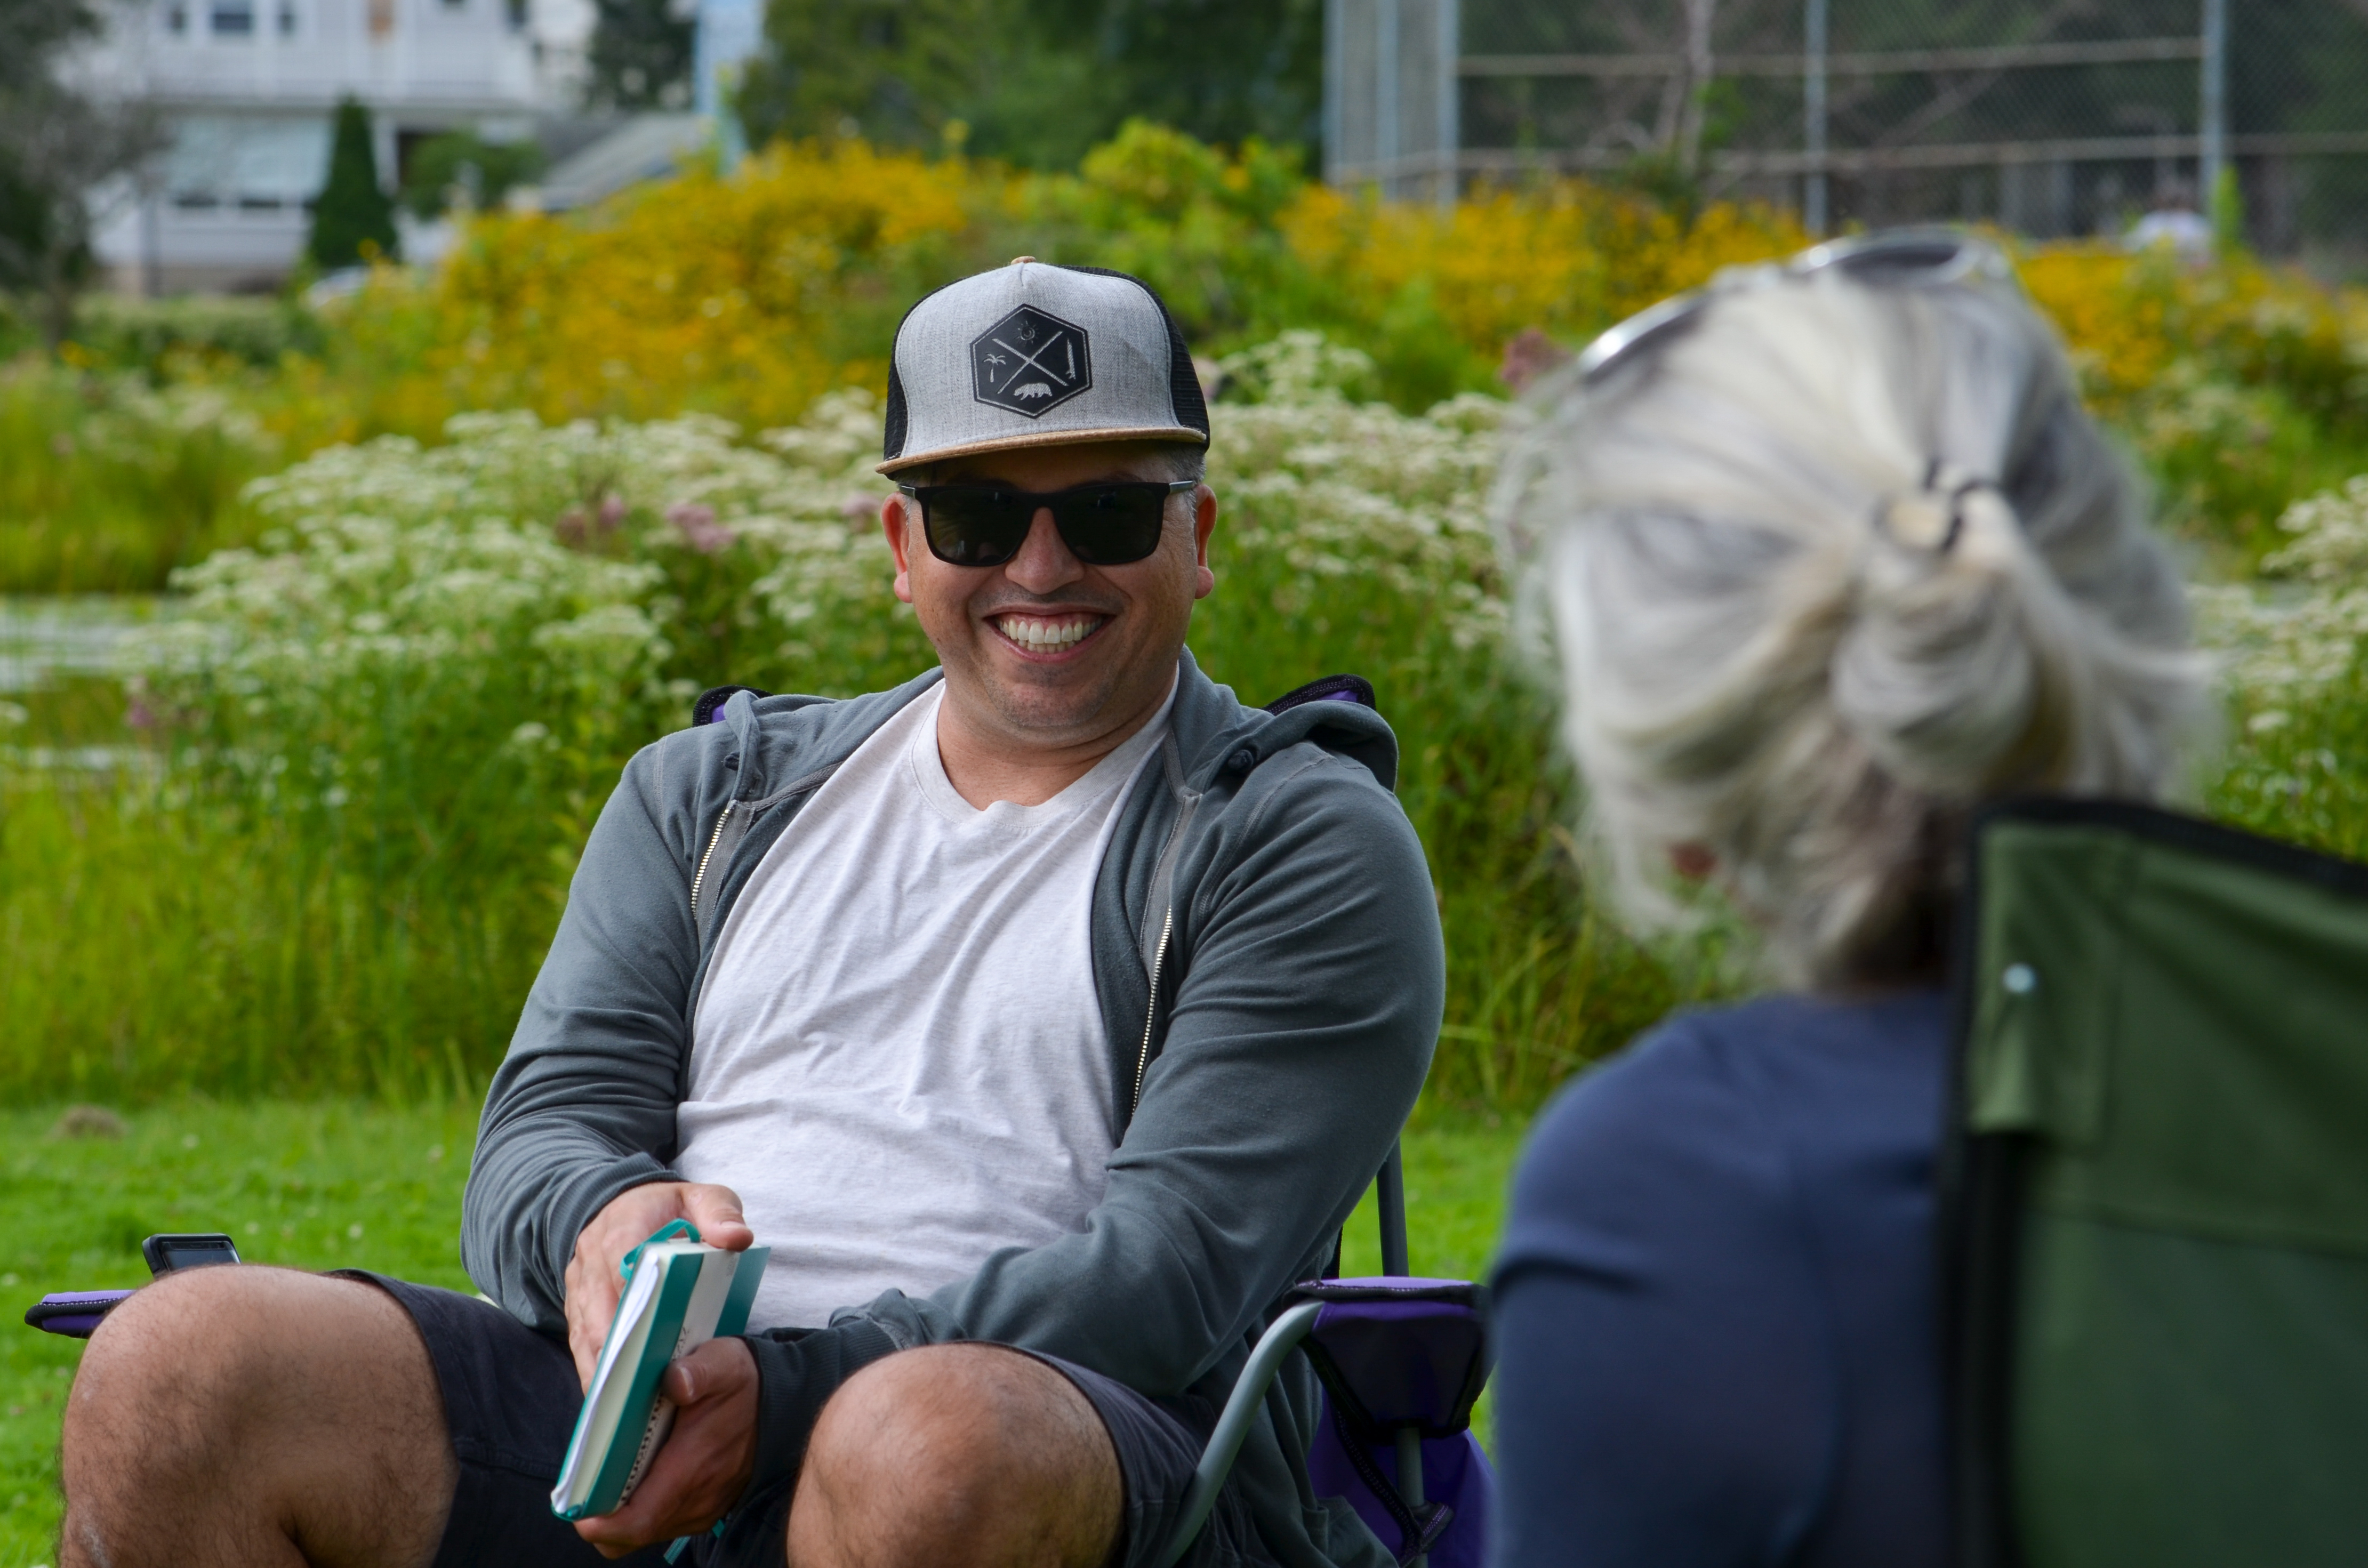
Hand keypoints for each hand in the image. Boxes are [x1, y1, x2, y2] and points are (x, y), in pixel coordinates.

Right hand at [565, 1181, 752, 1391]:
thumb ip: (719, 1213)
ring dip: (603, 1371)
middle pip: (600, 1312)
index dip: (636, 1301)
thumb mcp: (701, 1197)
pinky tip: (611, 1403)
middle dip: (620, 1351)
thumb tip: (736, 1238)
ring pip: (584, 1335)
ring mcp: (579, 1287)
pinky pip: (578, 1345)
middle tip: (643, 1389)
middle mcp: (592, 1261)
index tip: (654, 1335)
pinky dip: (594, 1372)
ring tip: (624, 1408)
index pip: (624, 1265)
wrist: (623, 1205)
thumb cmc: (669, 1208)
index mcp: (624, 1229)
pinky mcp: (575, 1308)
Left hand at [574, 1337, 760, 1557]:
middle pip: (635, 1533)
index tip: (579, 1516)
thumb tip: (675, 1381)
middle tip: (581, 1494)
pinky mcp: (707, 1509)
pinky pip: (664, 1524)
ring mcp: (704, 1509)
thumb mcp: (722, 1363)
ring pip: (647, 1531)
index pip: (641, 1518)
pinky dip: (643, 1513)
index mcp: (693, 1466)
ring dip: (621, 1518)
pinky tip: (634, 1483)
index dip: (605, 1526)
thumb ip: (698, 1371)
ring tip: (603, 1485)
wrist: (780, 1401)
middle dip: (603, 1521)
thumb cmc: (741, 1382)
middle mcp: (698, 1498)